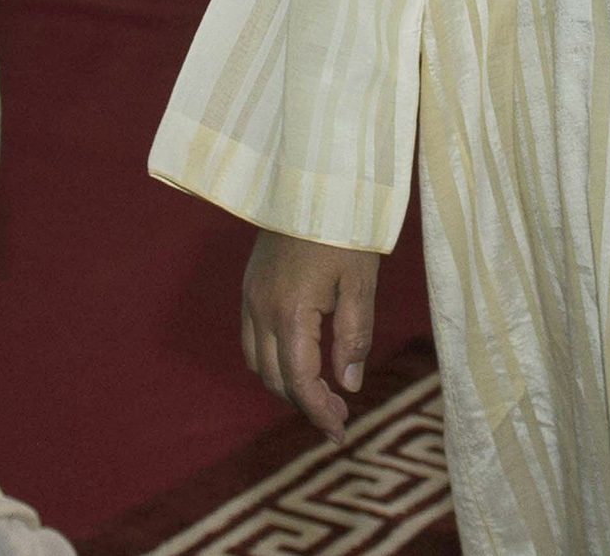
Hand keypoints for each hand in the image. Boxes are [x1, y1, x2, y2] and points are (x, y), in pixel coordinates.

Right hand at [242, 229, 380, 444]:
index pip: (299, 380)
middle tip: (339, 413)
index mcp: (290, 312)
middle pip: (275, 377)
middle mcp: (261, 308)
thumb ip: (354, 337)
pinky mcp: (249, 285)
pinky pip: (251, 338)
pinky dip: (271, 359)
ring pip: (258, 362)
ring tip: (320, 390)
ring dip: (286, 383)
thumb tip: (349, 384)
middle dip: (305, 402)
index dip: (318, 412)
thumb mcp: (360, 283)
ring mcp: (250, 296)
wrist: (313, 178)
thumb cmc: (344, 228)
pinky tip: (299, 358)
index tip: (340, 431)